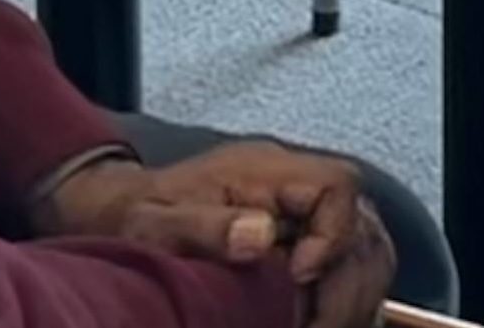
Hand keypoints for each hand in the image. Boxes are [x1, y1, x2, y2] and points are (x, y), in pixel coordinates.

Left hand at [37, 142, 395, 308]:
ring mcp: (302, 215)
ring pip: (366, 252)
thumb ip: (205, 227)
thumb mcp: (153, 224)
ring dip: (353, 299)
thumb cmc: (131, 214)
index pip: (337, 186)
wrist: (116, 210)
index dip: (335, 236)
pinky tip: (316, 324)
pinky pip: (349, 270)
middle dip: (350, 286)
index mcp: (265, 170)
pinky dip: (343, 303)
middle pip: (364, 226)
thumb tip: (262, 237)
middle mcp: (294, 187)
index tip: (298, 280)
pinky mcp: (302, 243)